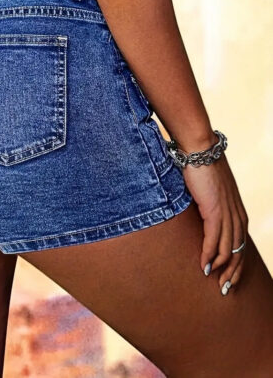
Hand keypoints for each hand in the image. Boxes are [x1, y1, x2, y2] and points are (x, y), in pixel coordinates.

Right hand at [181, 153, 248, 294]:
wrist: (200, 151)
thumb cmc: (202, 169)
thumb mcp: (210, 193)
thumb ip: (210, 207)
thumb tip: (200, 218)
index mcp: (238, 211)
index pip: (241, 244)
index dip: (237, 264)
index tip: (229, 278)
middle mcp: (237, 215)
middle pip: (239, 251)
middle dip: (233, 272)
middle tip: (225, 289)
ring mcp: (227, 213)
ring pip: (229, 249)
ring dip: (222, 268)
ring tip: (215, 282)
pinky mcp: (215, 211)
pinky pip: (214, 239)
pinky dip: (210, 255)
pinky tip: (204, 266)